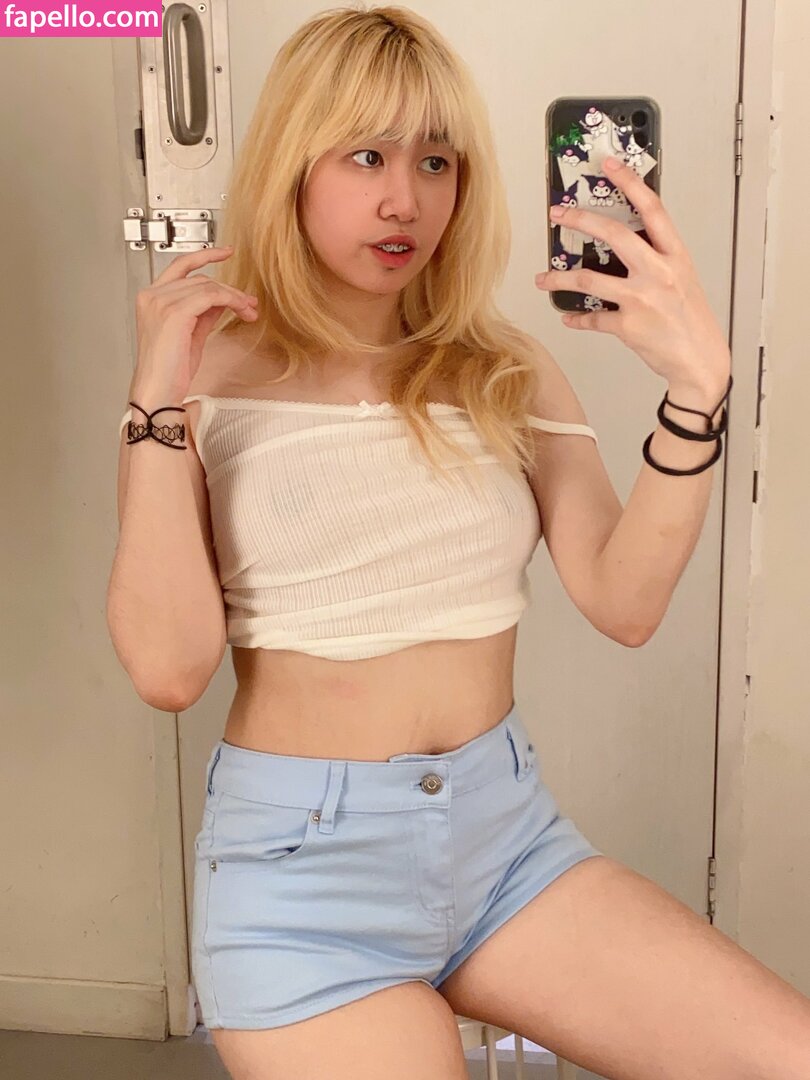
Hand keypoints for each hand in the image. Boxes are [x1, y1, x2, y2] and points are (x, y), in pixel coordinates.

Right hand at [133, 246, 258, 399]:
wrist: (159, 391)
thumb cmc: (169, 371)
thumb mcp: (191, 334)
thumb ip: (203, 313)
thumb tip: (222, 300)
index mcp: (151, 298)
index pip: (180, 266)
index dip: (205, 256)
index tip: (226, 252)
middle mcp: (152, 296)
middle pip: (200, 278)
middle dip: (229, 290)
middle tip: (249, 304)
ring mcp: (161, 302)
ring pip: (208, 286)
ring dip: (234, 297)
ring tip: (248, 311)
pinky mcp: (175, 312)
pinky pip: (211, 296)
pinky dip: (231, 300)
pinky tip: (241, 310)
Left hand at [534, 156, 730, 389]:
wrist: (700, 360)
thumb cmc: (691, 319)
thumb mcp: (682, 278)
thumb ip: (657, 258)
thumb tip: (624, 242)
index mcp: (676, 255)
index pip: (652, 209)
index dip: (629, 183)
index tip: (609, 165)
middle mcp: (659, 272)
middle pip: (614, 235)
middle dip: (581, 220)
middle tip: (558, 214)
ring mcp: (642, 299)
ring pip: (588, 279)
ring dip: (560, 278)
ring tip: (543, 278)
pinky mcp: (628, 326)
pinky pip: (592, 319)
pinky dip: (576, 318)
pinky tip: (568, 316)